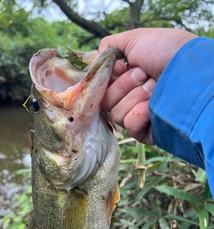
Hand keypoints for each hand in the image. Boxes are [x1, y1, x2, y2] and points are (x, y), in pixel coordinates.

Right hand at [99, 28, 195, 144]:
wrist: (190, 74)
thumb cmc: (166, 53)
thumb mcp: (135, 38)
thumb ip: (110, 46)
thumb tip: (97, 59)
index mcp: (128, 79)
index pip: (103, 86)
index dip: (109, 77)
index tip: (121, 67)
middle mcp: (131, 97)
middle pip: (107, 100)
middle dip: (125, 85)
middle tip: (145, 75)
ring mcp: (138, 115)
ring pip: (116, 113)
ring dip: (135, 97)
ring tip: (155, 89)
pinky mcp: (145, 131)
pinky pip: (129, 125)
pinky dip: (140, 114)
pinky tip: (153, 108)